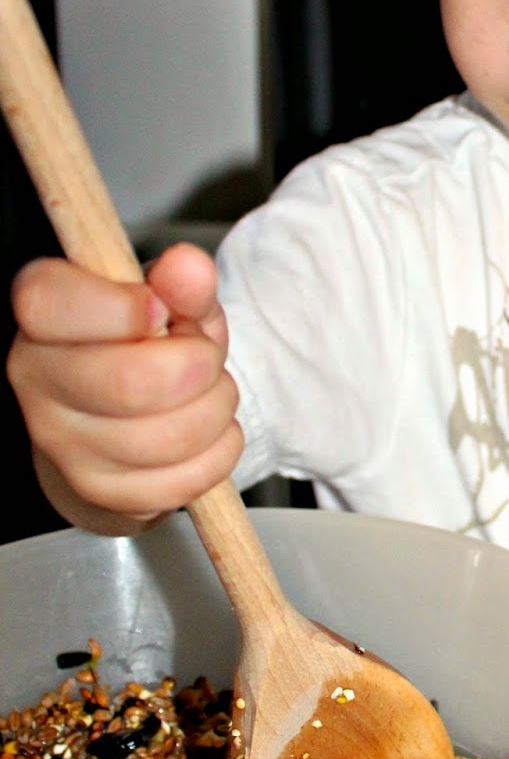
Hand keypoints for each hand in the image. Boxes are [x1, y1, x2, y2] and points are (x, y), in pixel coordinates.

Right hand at [7, 242, 241, 526]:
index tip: (160, 310)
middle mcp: (38, 379)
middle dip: (200, 367)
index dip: (122, 308)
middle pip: (133, 382)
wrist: (121, 421)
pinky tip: (208, 433)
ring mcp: (63, 444)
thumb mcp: (170, 301)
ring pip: (168, 437)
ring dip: (218, 410)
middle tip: (205, 358)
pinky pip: (183, 480)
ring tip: (210, 394)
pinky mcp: (98, 492)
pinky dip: (219, 453)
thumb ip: (182, 281)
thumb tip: (189, 266)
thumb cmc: (143, 348)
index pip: (52, 303)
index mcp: (44, 314)